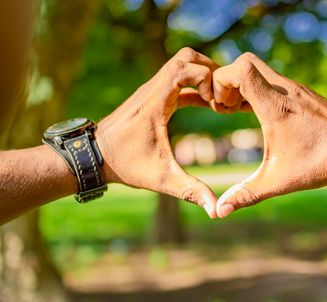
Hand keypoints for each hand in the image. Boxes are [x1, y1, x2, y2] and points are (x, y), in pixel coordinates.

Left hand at [95, 48, 221, 217]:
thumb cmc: (125, 165)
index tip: (216, 103)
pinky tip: (207, 105)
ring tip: (218, 101)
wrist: (95, 156)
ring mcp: (151, 91)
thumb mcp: (161, 179)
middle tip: (223, 94)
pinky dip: (195, 87)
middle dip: (209, 71)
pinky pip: (178, 81)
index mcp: (155, 102)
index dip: (206, 78)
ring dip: (202, 77)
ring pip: (181, 65)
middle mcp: (152, 89)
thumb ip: (190, 191)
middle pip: (185, 57)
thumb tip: (215, 211)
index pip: (183, 68)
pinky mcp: (152, 97)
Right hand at [212, 53, 326, 217]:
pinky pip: (274, 79)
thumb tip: (220, 212)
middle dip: (228, 80)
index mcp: (275, 106)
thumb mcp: (278, 182)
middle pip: (247, 61)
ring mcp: (297, 88)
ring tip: (238, 112)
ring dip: (244, 85)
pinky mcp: (305, 92)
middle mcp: (286, 89)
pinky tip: (260, 114)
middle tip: (226, 107)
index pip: (240, 69)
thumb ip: (246, 195)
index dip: (220, 82)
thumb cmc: (321, 164)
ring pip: (261, 69)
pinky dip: (260, 89)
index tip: (220, 108)